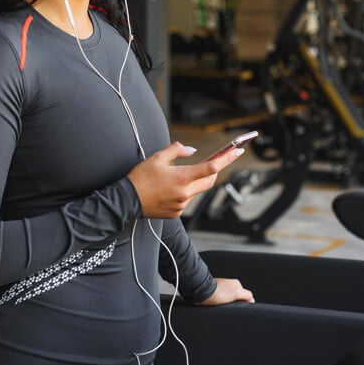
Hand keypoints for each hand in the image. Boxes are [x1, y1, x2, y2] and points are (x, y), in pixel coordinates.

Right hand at [127, 141, 243, 218]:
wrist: (126, 201)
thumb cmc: (140, 178)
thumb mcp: (157, 157)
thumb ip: (177, 151)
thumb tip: (192, 151)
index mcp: (182, 177)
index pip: (211, 167)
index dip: (226, 159)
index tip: (237, 151)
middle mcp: (185, 193)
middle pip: (210, 181)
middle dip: (214, 171)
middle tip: (214, 161)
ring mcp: (182, 205)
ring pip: (197, 190)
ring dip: (193, 182)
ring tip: (174, 177)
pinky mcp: (177, 213)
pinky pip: (187, 200)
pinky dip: (183, 192)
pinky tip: (168, 189)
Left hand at [197, 277, 253, 305]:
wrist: (202, 293)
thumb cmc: (217, 292)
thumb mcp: (237, 293)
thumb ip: (246, 295)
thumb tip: (252, 300)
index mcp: (236, 284)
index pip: (245, 295)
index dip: (244, 303)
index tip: (241, 308)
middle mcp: (229, 285)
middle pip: (237, 298)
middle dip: (235, 304)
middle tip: (232, 308)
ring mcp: (221, 289)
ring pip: (228, 300)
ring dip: (227, 305)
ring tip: (223, 307)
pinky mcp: (214, 294)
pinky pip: (220, 301)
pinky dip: (220, 305)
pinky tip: (218, 307)